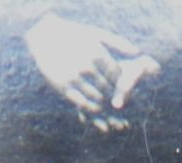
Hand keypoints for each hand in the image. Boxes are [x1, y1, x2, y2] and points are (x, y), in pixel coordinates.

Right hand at [24, 14, 158, 123]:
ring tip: (111, 107)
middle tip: (122, 102)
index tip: (127, 87)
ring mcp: (73, 77)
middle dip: (117, 96)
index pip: (117, 75)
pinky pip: (82, 103)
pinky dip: (92, 109)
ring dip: (106, 105)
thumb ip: (117, 42)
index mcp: (96, 53)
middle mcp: (86, 66)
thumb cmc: (74, 34)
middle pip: (109, 88)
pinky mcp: (63, 87)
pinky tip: (97, 108)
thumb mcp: (95, 34)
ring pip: (97, 98)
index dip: (124, 83)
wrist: (44, 38)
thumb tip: (136, 52)